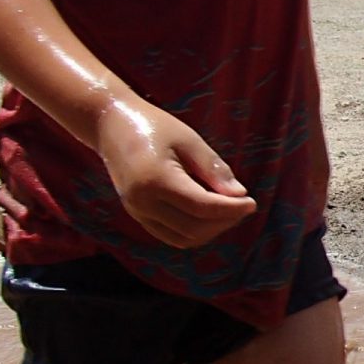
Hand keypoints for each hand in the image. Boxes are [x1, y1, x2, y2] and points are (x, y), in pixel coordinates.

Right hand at [94, 99, 256, 248]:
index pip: (202, 207)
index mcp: (155, 180)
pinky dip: (194, 231)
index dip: (231, 209)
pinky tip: (209, 213)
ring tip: (228, 209)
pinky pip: (171, 235)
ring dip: (211, 230)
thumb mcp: (189, 139)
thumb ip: (213, 168)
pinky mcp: (137, 215)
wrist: (111, 125)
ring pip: (183, 238)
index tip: (252, 202)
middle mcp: (142, 202)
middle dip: (224, 221)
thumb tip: (239, 195)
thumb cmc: (155, 126)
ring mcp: (137, 212)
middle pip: (194, 228)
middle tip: (243, 204)